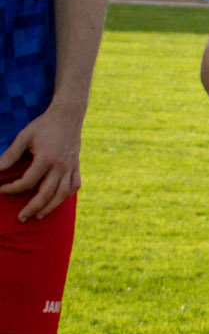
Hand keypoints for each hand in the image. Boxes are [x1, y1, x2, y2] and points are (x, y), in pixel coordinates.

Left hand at [0, 106, 85, 221]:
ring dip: (50, 207)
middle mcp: (60, 166)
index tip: (2, 189)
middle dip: (32, 208)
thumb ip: (10, 155)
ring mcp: (70, 166)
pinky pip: (75, 185)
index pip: (28, 182)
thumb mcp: (24, 136)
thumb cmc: (43, 125)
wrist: (68, 115)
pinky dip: (67, 195)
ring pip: (62, 194)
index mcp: (46, 159)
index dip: (12, 188)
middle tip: (21, 218)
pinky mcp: (76, 165)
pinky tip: (57, 200)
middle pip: (46, 194)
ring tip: (38, 215)